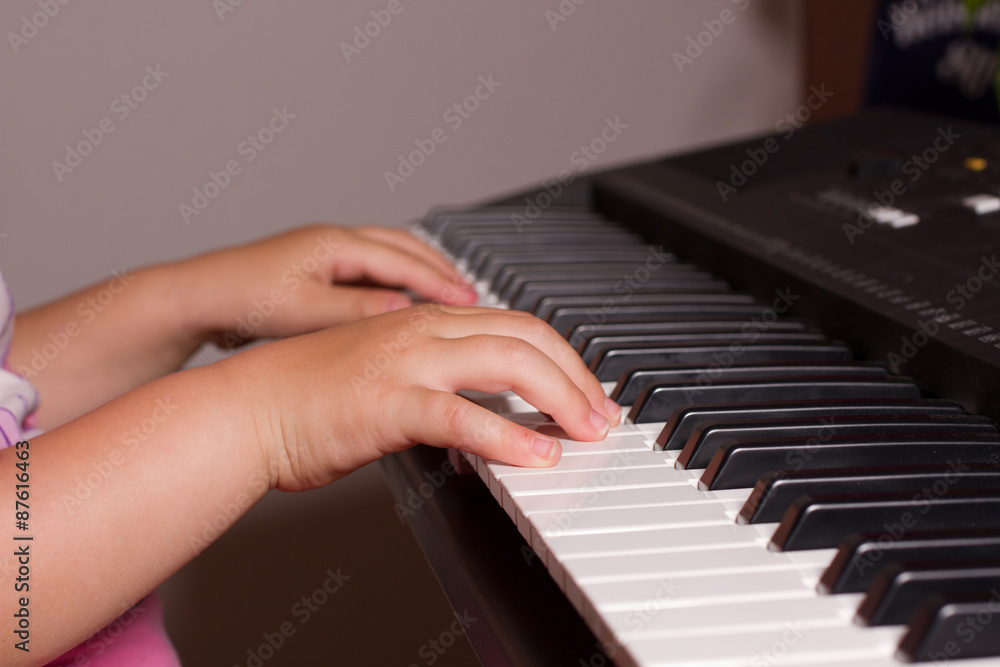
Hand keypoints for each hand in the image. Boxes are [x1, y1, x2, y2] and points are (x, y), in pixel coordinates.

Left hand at [177, 225, 477, 348]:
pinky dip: (396, 282)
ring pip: (388, 256)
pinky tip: (401, 304)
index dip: (440, 281)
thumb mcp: (304, 311)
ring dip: (420, 273)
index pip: (403, 259)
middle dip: (440, 270)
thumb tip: (404, 312)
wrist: (196, 298)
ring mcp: (323, 254)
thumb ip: (356, 312)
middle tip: (470, 292)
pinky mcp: (315, 271)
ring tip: (447, 294)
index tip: (470, 299)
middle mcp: (332, 242)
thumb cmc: (241, 299)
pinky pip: (370, 270)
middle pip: (403, 248)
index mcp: (334, 244)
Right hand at [225, 305, 621, 490]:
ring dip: (560, 398)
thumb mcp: (383, 374)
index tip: (585, 390)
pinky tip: (537, 456)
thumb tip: (478, 407)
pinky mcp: (387, 402)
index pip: (514, 324)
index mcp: (423, 321)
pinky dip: (508, 436)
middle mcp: (421, 329)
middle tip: (600, 415)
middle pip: (525, 336)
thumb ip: (433, 380)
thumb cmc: (306, 397)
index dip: (561, 356)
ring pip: (507, 362)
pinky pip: (462, 416)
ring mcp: (405, 361)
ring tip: (587, 432)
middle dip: (575, 375)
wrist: (245, 409)